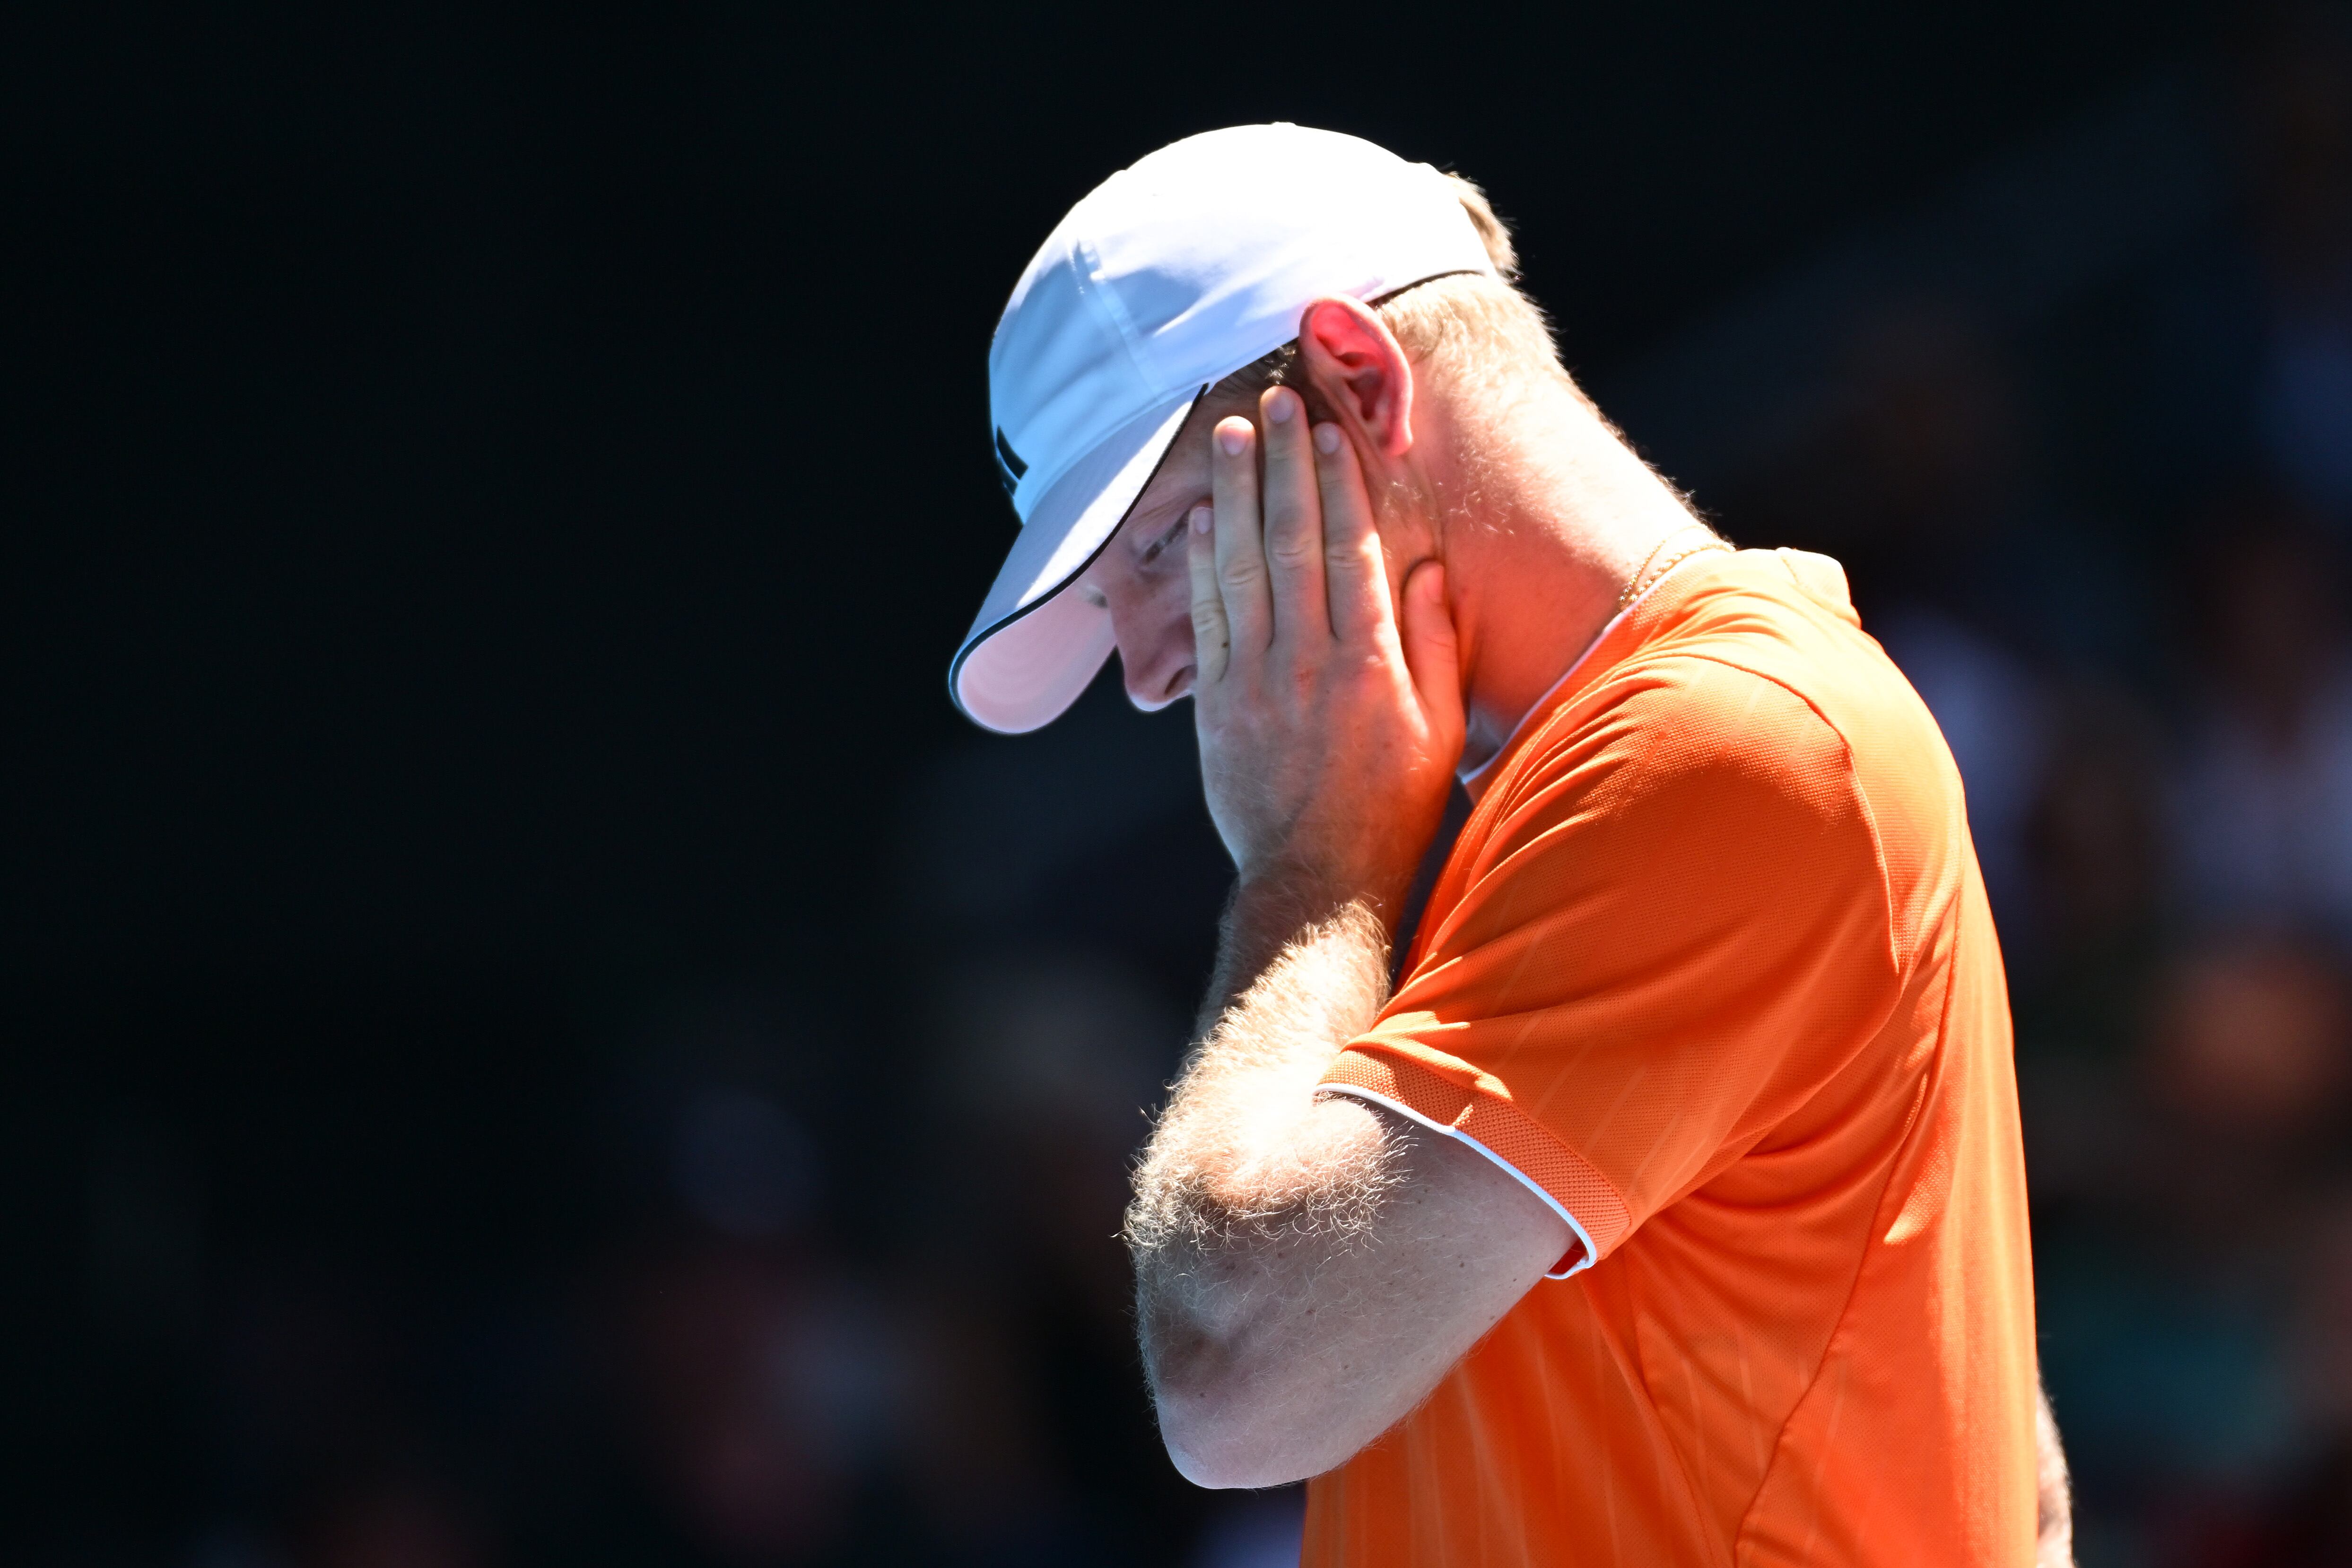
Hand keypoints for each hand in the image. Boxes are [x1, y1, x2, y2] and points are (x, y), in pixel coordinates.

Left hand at [1189, 385, 1465, 920]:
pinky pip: (1206, 616)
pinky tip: (1205, 513)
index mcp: (1371, 665)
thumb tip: (1430, 566)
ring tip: (1231, 433)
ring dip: (1237, 493)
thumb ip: (1436, 645)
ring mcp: (1255, 680)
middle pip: (1294, 541)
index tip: (1333, 429)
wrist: (1317, 883)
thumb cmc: (1391, 808)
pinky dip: (1203, 560)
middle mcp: (1309, 662)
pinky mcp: (1216, 702)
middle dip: (1285, 465)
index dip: (1340, 483)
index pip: (1353, 550)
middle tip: (1277, 400)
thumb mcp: (1439, 730)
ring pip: (1243, 565)